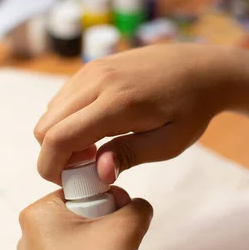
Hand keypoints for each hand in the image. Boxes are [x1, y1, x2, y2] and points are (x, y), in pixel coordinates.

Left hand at [18, 187, 152, 249]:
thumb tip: (136, 206)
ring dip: (105, 242)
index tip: (119, 220)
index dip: (108, 200)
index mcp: (36, 213)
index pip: (82, 187)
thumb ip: (137, 206)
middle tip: (117, 244)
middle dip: (108, 223)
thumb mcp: (125, 229)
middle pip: (83, 210)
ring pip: (84, 233)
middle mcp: (30, 233)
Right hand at [34, 44, 237, 183]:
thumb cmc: (191, 110)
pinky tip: (97, 127)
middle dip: (55, 155)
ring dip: (61, 136)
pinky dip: (67, 119)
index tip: (68, 184)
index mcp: (118, 103)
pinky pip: (62, 98)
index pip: (58, 138)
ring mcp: (93, 69)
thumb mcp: (168, 142)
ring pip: (50, 112)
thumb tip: (96, 174)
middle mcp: (98, 80)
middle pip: (45, 126)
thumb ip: (128, 156)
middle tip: (87, 167)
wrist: (203, 69)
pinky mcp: (93, 65)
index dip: (51, 168)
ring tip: (96, 148)